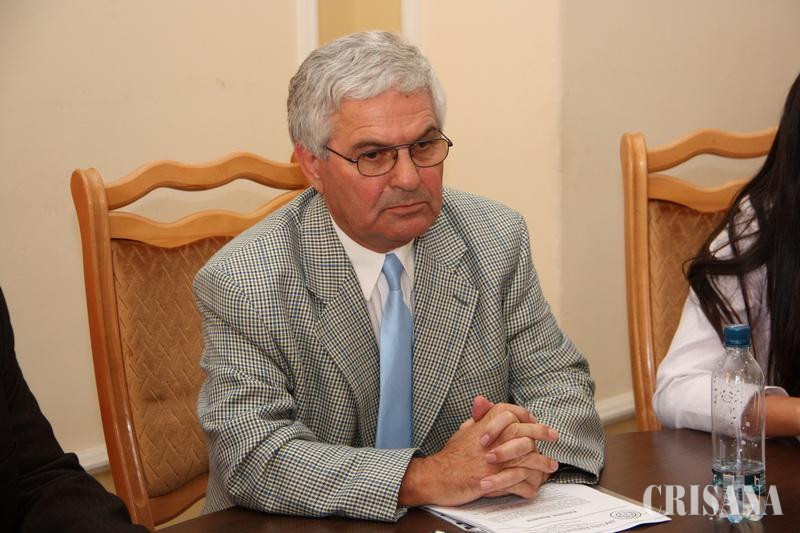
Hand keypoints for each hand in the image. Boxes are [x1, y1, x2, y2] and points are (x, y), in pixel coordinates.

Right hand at [399, 400, 544, 505]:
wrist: (437, 475)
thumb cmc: (452, 455)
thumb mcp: (464, 430)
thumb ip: (479, 417)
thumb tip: (483, 401)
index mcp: (484, 424)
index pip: (512, 412)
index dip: (526, 416)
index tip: (535, 420)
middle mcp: (491, 439)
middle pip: (524, 432)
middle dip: (542, 433)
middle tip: (554, 436)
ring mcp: (493, 459)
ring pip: (526, 458)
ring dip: (541, 463)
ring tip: (551, 466)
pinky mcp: (493, 479)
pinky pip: (518, 483)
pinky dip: (528, 487)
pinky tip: (534, 487)